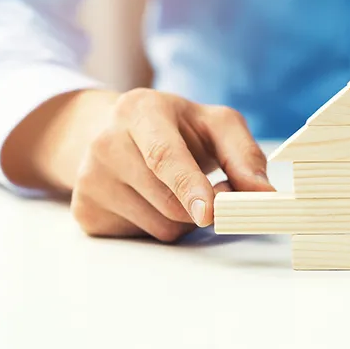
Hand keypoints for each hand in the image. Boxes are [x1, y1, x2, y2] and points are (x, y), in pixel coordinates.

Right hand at [3, 88, 273, 241]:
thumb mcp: (216, 125)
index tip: (209, 213)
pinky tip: (150, 200)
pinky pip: (138, 238)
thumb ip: (245, 155)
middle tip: (215, 193)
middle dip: (201, 207)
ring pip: (158, 226)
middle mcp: (105, 141)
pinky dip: (156, 226)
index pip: (163, 154)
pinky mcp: (84, 210)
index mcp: (140, 109)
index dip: (189, 186)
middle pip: (167, 200)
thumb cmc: (177, 127)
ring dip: (182, 219)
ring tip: (174, 188)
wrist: (115, 131)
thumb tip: (265, 194)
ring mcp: (89, 179)